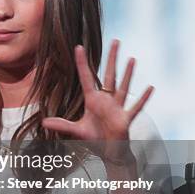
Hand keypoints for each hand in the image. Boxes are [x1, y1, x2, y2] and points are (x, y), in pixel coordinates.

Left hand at [42, 40, 153, 163]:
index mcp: (93, 100)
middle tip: (115, 41)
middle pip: (110, 75)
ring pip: (123, 87)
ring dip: (127, 74)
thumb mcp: (76, 131)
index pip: (86, 77)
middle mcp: (107, 100)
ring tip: (131, 59)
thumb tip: (44, 122)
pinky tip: (150, 87)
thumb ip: (62, 125)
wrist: (109, 152)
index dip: (82, 63)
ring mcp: (117, 108)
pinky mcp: (125, 119)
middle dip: (112, 59)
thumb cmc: (95, 139)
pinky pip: (135, 107)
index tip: (79, 47)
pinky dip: (142, 98)